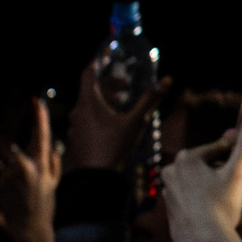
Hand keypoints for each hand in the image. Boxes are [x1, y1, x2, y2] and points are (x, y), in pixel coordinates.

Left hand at [0, 97, 59, 241]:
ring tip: (12, 187)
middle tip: (15, 173)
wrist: (29, 229)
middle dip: (9, 155)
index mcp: (42, 165)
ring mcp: (9, 176)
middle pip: (9, 146)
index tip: (37, 101)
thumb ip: (53, 164)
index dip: (40, 117)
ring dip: (1, 168)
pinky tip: (4, 194)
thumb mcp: (54, 185)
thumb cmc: (44, 206)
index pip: (41, 135)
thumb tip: (53, 148)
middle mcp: (25, 167)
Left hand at [66, 57, 148, 171]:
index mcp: (88, 102)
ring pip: (88, 107)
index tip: (111, 61)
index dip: (99, 64)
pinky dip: (97, 117)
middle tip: (125, 89)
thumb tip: (167, 80)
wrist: (95, 180)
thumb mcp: (135, 122)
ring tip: (121, 109)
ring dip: (103, 103)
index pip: (88, 73)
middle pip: (90, 90)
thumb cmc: (114, 146)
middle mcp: (77, 111)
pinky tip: (111, 128)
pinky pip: (85, 121)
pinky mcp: (75, 140)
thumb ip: (149, 100)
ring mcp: (74, 127)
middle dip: (108, 86)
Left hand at [162, 96, 241, 241]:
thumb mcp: (238, 172)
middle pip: (207, 165)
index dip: (235, 154)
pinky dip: (202, 201)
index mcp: (187, 157)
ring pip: (198, 182)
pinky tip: (213, 212)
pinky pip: (191, 199)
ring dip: (212, 187)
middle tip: (235, 186)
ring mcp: (167, 191)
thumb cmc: (223, 206)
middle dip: (222, 173)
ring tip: (225, 202)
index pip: (219, 148)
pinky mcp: (168, 209)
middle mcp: (171, 170)